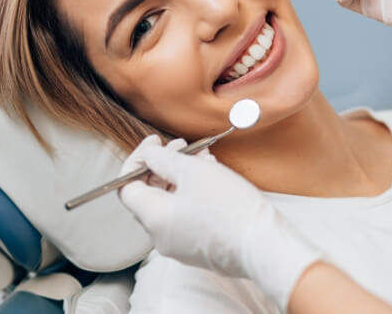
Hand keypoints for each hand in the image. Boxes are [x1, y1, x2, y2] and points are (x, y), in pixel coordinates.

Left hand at [118, 135, 322, 309]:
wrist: (265, 245)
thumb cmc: (229, 208)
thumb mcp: (192, 171)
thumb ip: (162, 159)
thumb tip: (148, 154)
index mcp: (153, 218)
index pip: (126, 187)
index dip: (137, 160)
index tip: (154, 143)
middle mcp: (160, 236)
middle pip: (150, 193)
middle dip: (164, 164)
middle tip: (182, 146)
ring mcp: (180, 244)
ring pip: (171, 201)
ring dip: (182, 175)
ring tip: (204, 157)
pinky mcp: (199, 247)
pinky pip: (186, 215)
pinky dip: (193, 193)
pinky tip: (212, 175)